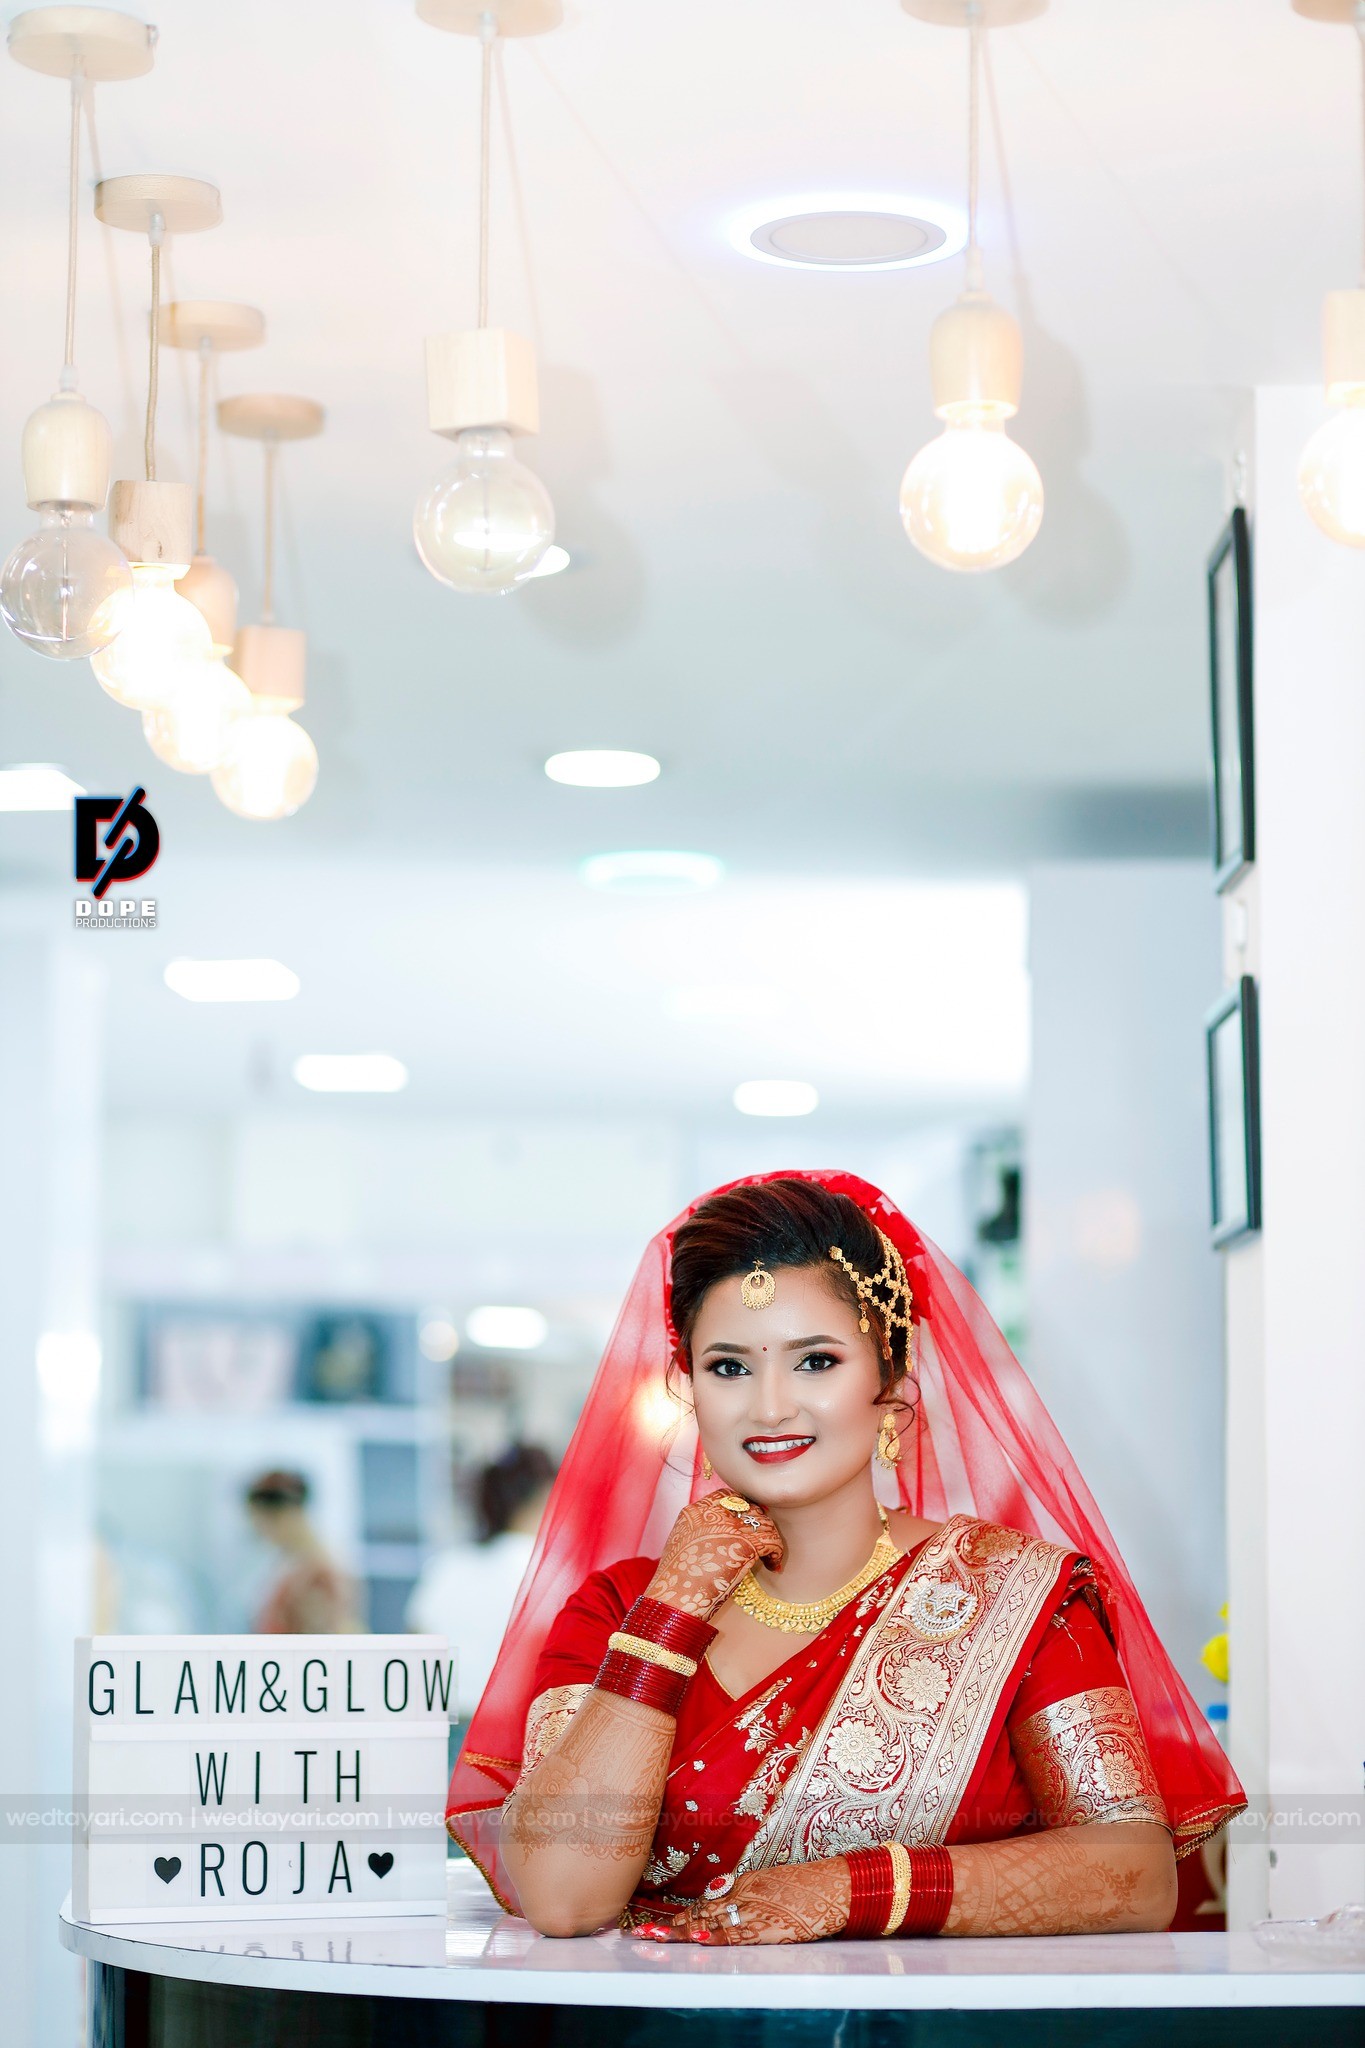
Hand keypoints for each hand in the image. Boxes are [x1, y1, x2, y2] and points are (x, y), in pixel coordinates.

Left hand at [634, 1861, 850, 1944]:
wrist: (835, 1886)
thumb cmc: (810, 1888)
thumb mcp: (774, 1885)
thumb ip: (751, 1895)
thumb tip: (728, 1907)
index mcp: (746, 1883)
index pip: (707, 1901)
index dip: (682, 1914)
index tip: (659, 1924)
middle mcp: (745, 1893)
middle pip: (702, 1910)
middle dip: (672, 1925)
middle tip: (643, 1933)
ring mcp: (756, 1908)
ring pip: (712, 1920)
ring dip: (681, 1931)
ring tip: (656, 1937)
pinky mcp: (769, 1925)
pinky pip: (737, 1932)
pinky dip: (715, 1936)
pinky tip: (697, 1938)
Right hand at [646, 1492, 783, 1618]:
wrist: (674, 1601)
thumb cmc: (675, 1583)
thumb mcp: (680, 1548)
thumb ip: (699, 1534)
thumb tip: (721, 1537)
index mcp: (693, 1512)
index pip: (726, 1497)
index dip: (741, 1509)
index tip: (747, 1525)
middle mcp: (712, 1513)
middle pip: (747, 1506)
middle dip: (757, 1523)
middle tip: (762, 1541)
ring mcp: (729, 1526)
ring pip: (763, 1521)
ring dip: (769, 1539)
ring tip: (769, 1557)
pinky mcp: (745, 1544)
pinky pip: (772, 1540)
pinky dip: (776, 1553)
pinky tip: (773, 1566)